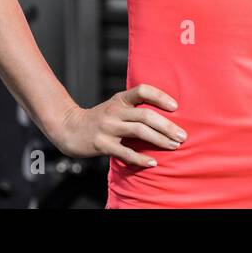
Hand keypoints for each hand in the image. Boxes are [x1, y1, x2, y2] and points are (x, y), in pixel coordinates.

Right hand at [53, 84, 185, 167]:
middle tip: (182, 135)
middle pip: (146, 116)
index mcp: (120, 99)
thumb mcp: (115, 106)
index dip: (160, 96)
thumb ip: (134, 108)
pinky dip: (141, 158)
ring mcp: (108, 128)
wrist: (69, 129)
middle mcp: (114, 111)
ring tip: (174, 146)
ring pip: (139, 131)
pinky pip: (125, 152)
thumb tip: (165, 114)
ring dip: (160, 139)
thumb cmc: (99, 118)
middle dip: (167, 126)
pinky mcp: (102, 144)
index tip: (175, 106)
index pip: (142, 90)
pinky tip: (153, 162)